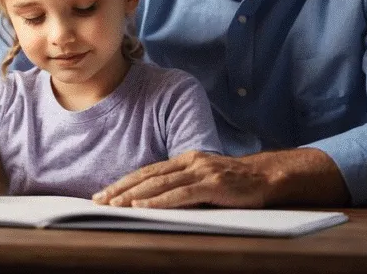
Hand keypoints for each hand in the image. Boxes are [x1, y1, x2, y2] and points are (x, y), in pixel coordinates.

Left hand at [92, 150, 270, 208]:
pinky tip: (144, 207)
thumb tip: (156, 199)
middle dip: (121, 189)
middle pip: (148, 176)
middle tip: (99, 200)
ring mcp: (201, 171)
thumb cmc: (236, 182)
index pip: (148, 172)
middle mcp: (190, 162)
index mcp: (185, 159)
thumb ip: (184, 184)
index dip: (124, 182)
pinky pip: (180, 194)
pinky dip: (159, 201)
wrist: (267, 177)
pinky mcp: (212, 184)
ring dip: (134, 195)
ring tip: (114, 204)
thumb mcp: (206, 179)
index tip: (104, 193)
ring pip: (160, 184)